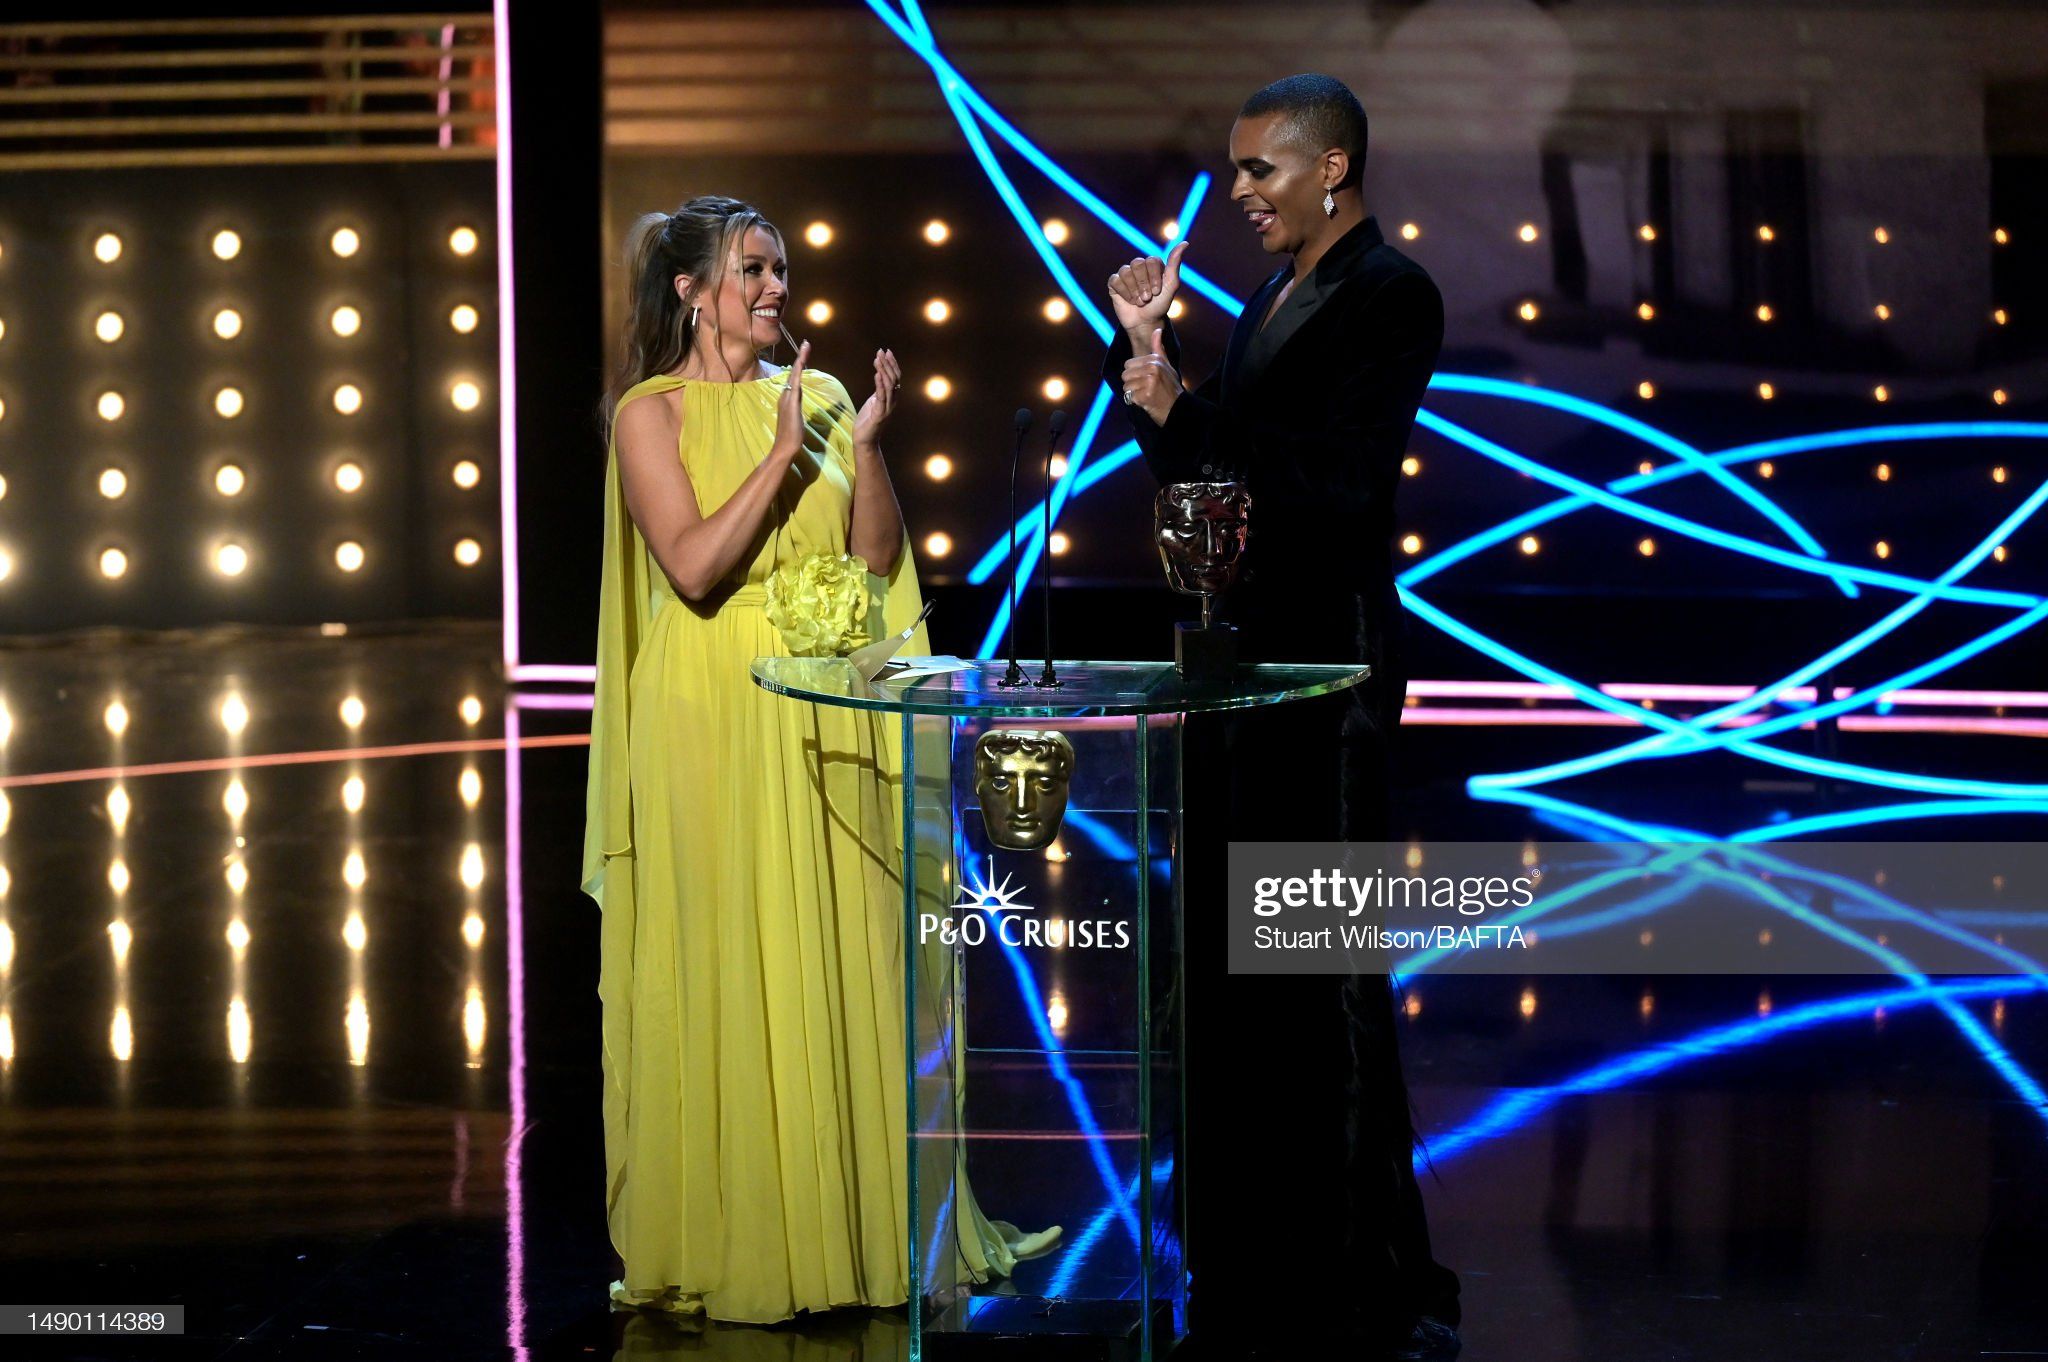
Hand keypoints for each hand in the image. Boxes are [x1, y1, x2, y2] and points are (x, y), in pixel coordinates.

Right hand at [771, 340, 810, 458]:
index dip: (799, 366)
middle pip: (794, 373)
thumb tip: (797, 408)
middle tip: (806, 343)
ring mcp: (787, 398)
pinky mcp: (790, 402)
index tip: (804, 353)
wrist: (784, 447)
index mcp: (787, 399)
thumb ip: (796, 411)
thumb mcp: (796, 420)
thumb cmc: (791, 437)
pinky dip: (798, 371)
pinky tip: (801, 362)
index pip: (794, 379)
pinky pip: (795, 382)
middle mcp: (785, 396)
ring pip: (794, 375)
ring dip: (800, 360)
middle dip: (800, 357)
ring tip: (806, 346)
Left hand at [853, 347, 900, 452]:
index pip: (895, 377)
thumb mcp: (873, 402)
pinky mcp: (880, 414)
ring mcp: (888, 408)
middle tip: (881, 351)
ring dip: (884, 371)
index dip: (892, 364)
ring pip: (889, 386)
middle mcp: (892, 402)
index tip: (886, 351)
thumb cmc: (867, 422)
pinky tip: (877, 373)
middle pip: (894, 378)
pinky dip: (880, 384)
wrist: (864, 441)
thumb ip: (878, 392)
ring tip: (878, 359)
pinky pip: (882, 396)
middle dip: (888, 363)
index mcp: (891, 398)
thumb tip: (880, 378)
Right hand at [1107, 240, 1187, 341]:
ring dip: (1134, 291)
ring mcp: (1126, 274)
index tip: (1157, 292)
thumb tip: (1185, 243)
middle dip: (1143, 284)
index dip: (1153, 277)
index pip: (1151, 260)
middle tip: (1147, 298)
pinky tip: (1129, 300)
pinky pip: (1115, 280)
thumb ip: (1175, 264)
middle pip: (1137, 264)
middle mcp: (1139, 266)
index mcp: (1153, 264)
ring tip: (1139, 301)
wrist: (1145, 322)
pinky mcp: (1114, 283)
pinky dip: (1124, 293)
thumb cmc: (1160, 304)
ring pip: (1126, 272)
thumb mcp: (1171, 285)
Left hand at [1120, 326, 1180, 426]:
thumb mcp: (1167, 365)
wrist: (1178, 408)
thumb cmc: (1170, 387)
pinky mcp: (1146, 395)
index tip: (1146, 379)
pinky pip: (1129, 397)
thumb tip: (1157, 329)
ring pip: (1126, 386)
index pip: (1128, 364)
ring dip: (1133, 393)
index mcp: (1155, 360)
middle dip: (1132, 384)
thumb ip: (1158, 348)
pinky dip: (1136, 402)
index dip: (1134, 374)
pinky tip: (1147, 401)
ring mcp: (1149, 382)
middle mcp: (1152, 368)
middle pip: (1125, 375)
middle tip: (1145, 388)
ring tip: (1146, 394)